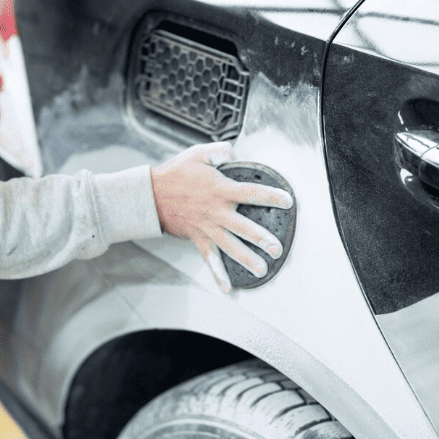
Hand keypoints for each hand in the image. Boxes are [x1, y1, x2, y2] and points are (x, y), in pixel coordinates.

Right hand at [151, 142, 293, 293]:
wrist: (150, 195)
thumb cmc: (176, 173)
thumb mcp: (198, 153)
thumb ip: (221, 151)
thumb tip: (236, 152)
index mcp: (220, 189)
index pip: (251, 193)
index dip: (270, 197)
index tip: (287, 201)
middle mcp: (216, 211)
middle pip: (243, 227)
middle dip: (261, 239)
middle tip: (277, 248)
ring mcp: (207, 227)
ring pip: (230, 246)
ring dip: (246, 259)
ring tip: (262, 270)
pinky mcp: (197, 238)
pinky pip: (209, 258)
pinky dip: (217, 273)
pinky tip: (227, 287)